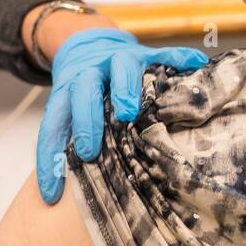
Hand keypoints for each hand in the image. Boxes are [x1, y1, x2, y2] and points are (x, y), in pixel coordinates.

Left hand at [36, 28, 206, 203]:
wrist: (87, 44)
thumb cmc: (82, 95)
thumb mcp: (68, 114)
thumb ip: (67, 145)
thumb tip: (59, 201)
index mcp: (67, 92)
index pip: (53, 125)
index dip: (49, 157)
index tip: (50, 193)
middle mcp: (90, 73)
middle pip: (82, 91)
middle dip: (85, 120)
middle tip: (88, 150)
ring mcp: (118, 60)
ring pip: (120, 68)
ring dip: (123, 88)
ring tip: (130, 111)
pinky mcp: (146, 53)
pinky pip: (164, 54)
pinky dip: (180, 59)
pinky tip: (197, 66)